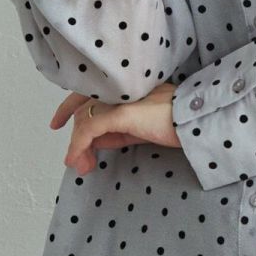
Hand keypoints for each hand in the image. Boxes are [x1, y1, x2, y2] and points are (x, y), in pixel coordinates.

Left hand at [49, 83, 181, 175]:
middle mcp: (119, 89)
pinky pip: (89, 131)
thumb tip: (97, 141)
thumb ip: (119, 130)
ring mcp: (119, 99)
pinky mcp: (120, 113)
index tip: (58, 123)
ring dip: (77, 146)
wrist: (197, 121)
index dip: (70, 107)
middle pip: (83, 109)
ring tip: (80, 166)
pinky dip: (79, 146)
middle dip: (76, 137)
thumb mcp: (142, 127)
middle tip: (77, 161)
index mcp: (125, 89)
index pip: (89, 94)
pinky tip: (78, 160)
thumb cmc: (178, 123)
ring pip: (84, 120)